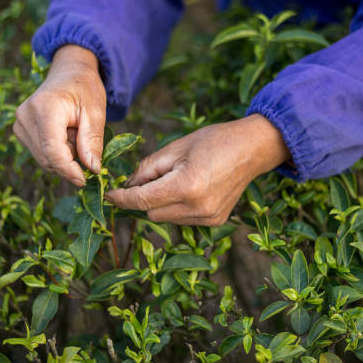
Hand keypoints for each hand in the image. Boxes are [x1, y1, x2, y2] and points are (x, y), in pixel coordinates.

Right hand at [14, 45, 105, 186]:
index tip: (86, 180)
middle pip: (47, 158)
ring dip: (64, 156)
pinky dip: (56, 152)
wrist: (69, 72)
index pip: (53, 151)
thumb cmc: (85, 89)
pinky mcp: (20, 129)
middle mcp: (25, 116)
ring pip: (43, 159)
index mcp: (45, 108)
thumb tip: (92, 169)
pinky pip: (40, 153)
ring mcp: (19, 123)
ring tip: (76, 134)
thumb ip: (92, 141)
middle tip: (87, 147)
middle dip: (70, 163)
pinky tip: (66, 136)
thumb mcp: (96, 112)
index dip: (69, 170)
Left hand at [105, 114, 289, 225]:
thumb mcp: (176, 147)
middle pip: (152, 213)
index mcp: (186, 187)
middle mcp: (198, 208)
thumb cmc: (214, 140)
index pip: (142, 200)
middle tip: (152, 176)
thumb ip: (148, 168)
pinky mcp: (216, 221)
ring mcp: (208, 218)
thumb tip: (128, 185)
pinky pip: (183, 219)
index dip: (122, 199)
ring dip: (161, 204)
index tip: (110, 196)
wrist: (252, 149)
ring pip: (167, 218)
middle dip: (144, 198)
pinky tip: (191, 188)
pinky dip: (178, 208)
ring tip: (177, 179)